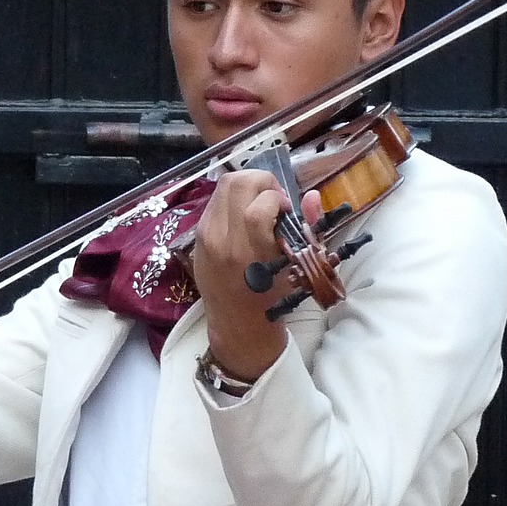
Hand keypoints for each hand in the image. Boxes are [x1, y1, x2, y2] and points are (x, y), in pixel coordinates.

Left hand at [187, 170, 321, 382]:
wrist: (237, 324)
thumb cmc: (272, 298)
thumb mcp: (296, 267)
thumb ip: (307, 228)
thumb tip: (310, 196)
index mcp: (250, 252)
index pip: (261, 204)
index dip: (279, 197)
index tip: (286, 210)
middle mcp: (222, 241)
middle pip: (236, 183)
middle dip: (261, 181)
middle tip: (273, 198)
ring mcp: (205, 238)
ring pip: (222, 187)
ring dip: (246, 187)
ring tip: (259, 203)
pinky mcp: (196, 238)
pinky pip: (213, 203)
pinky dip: (231, 200)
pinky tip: (243, 215)